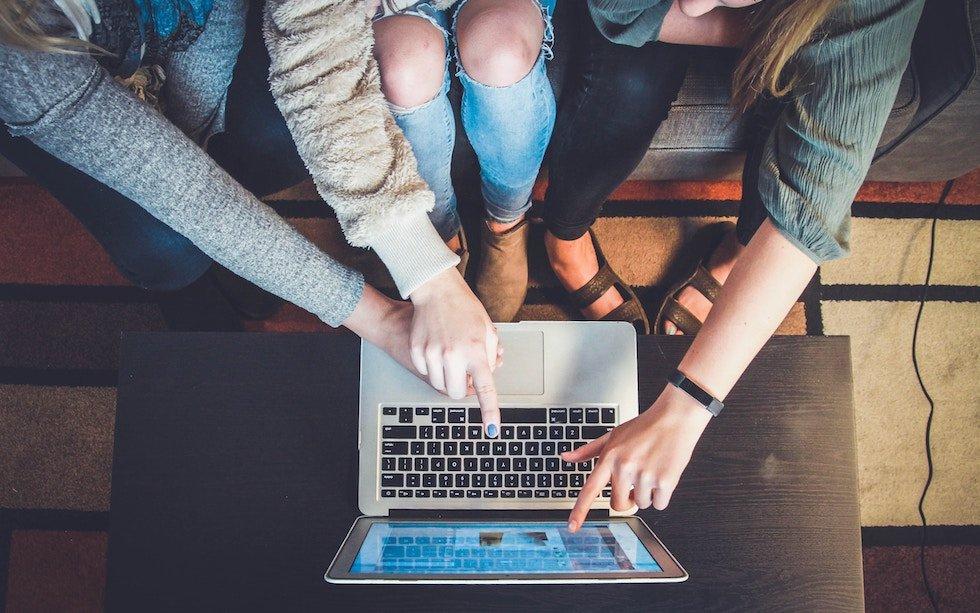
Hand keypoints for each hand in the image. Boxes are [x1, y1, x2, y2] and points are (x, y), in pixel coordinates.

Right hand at [409, 268, 501, 435]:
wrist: (436, 290)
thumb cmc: (464, 308)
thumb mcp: (487, 330)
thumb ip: (490, 357)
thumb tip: (487, 376)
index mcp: (476, 351)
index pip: (485, 389)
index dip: (489, 412)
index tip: (492, 429)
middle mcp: (453, 355)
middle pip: (456, 393)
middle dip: (461, 388)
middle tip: (465, 373)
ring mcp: (432, 354)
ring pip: (439, 385)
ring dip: (447, 378)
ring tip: (451, 356)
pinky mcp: (417, 351)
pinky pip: (426, 372)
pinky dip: (432, 367)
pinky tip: (437, 349)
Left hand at [563, 384, 711, 530]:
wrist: (675, 418)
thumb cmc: (644, 427)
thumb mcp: (613, 435)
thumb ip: (589, 450)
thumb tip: (566, 458)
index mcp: (610, 457)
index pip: (590, 489)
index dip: (580, 510)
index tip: (572, 527)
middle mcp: (625, 467)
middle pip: (618, 504)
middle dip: (627, 499)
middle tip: (635, 482)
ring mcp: (645, 475)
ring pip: (641, 504)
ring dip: (647, 494)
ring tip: (651, 470)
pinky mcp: (665, 481)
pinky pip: (659, 504)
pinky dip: (662, 495)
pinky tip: (663, 474)